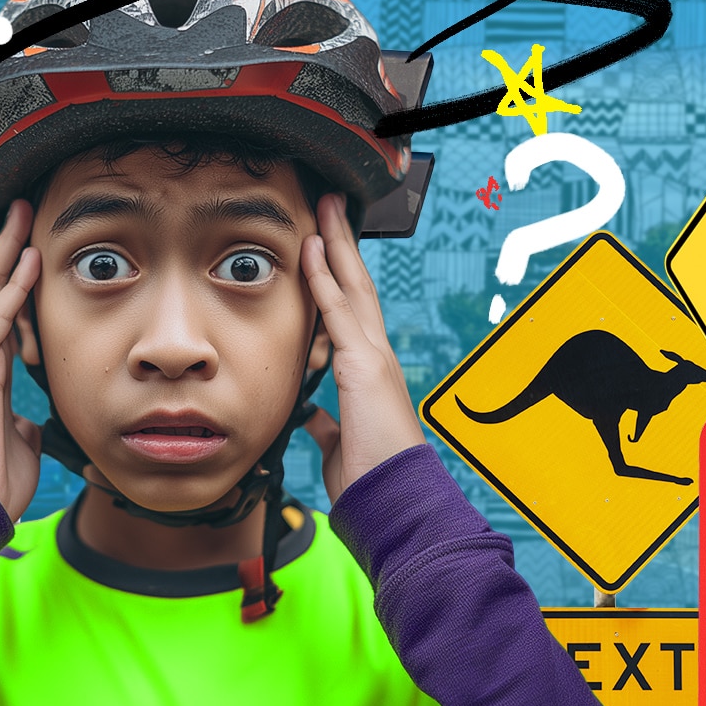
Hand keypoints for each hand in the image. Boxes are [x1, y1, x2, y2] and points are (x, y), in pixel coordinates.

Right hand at [0, 201, 42, 520]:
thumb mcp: (19, 447)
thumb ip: (23, 427)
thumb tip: (30, 423)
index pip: (2, 312)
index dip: (16, 278)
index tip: (33, 247)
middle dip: (7, 249)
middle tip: (23, 211)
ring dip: (7, 254)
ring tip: (22, 218)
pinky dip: (12, 290)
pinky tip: (27, 262)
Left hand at [300, 194, 424, 504]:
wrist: (394, 501)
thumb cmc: (371, 477)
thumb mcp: (339, 441)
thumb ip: (326, 420)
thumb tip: (311, 413)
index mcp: (370, 372)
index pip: (352, 311)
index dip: (338, 274)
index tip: (324, 243)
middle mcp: (376, 356)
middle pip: (357, 286)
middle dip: (343, 243)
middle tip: (331, 204)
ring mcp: (374, 357)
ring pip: (352, 287)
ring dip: (336, 244)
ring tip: (324, 208)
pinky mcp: (364, 366)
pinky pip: (338, 312)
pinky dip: (323, 278)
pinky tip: (312, 249)